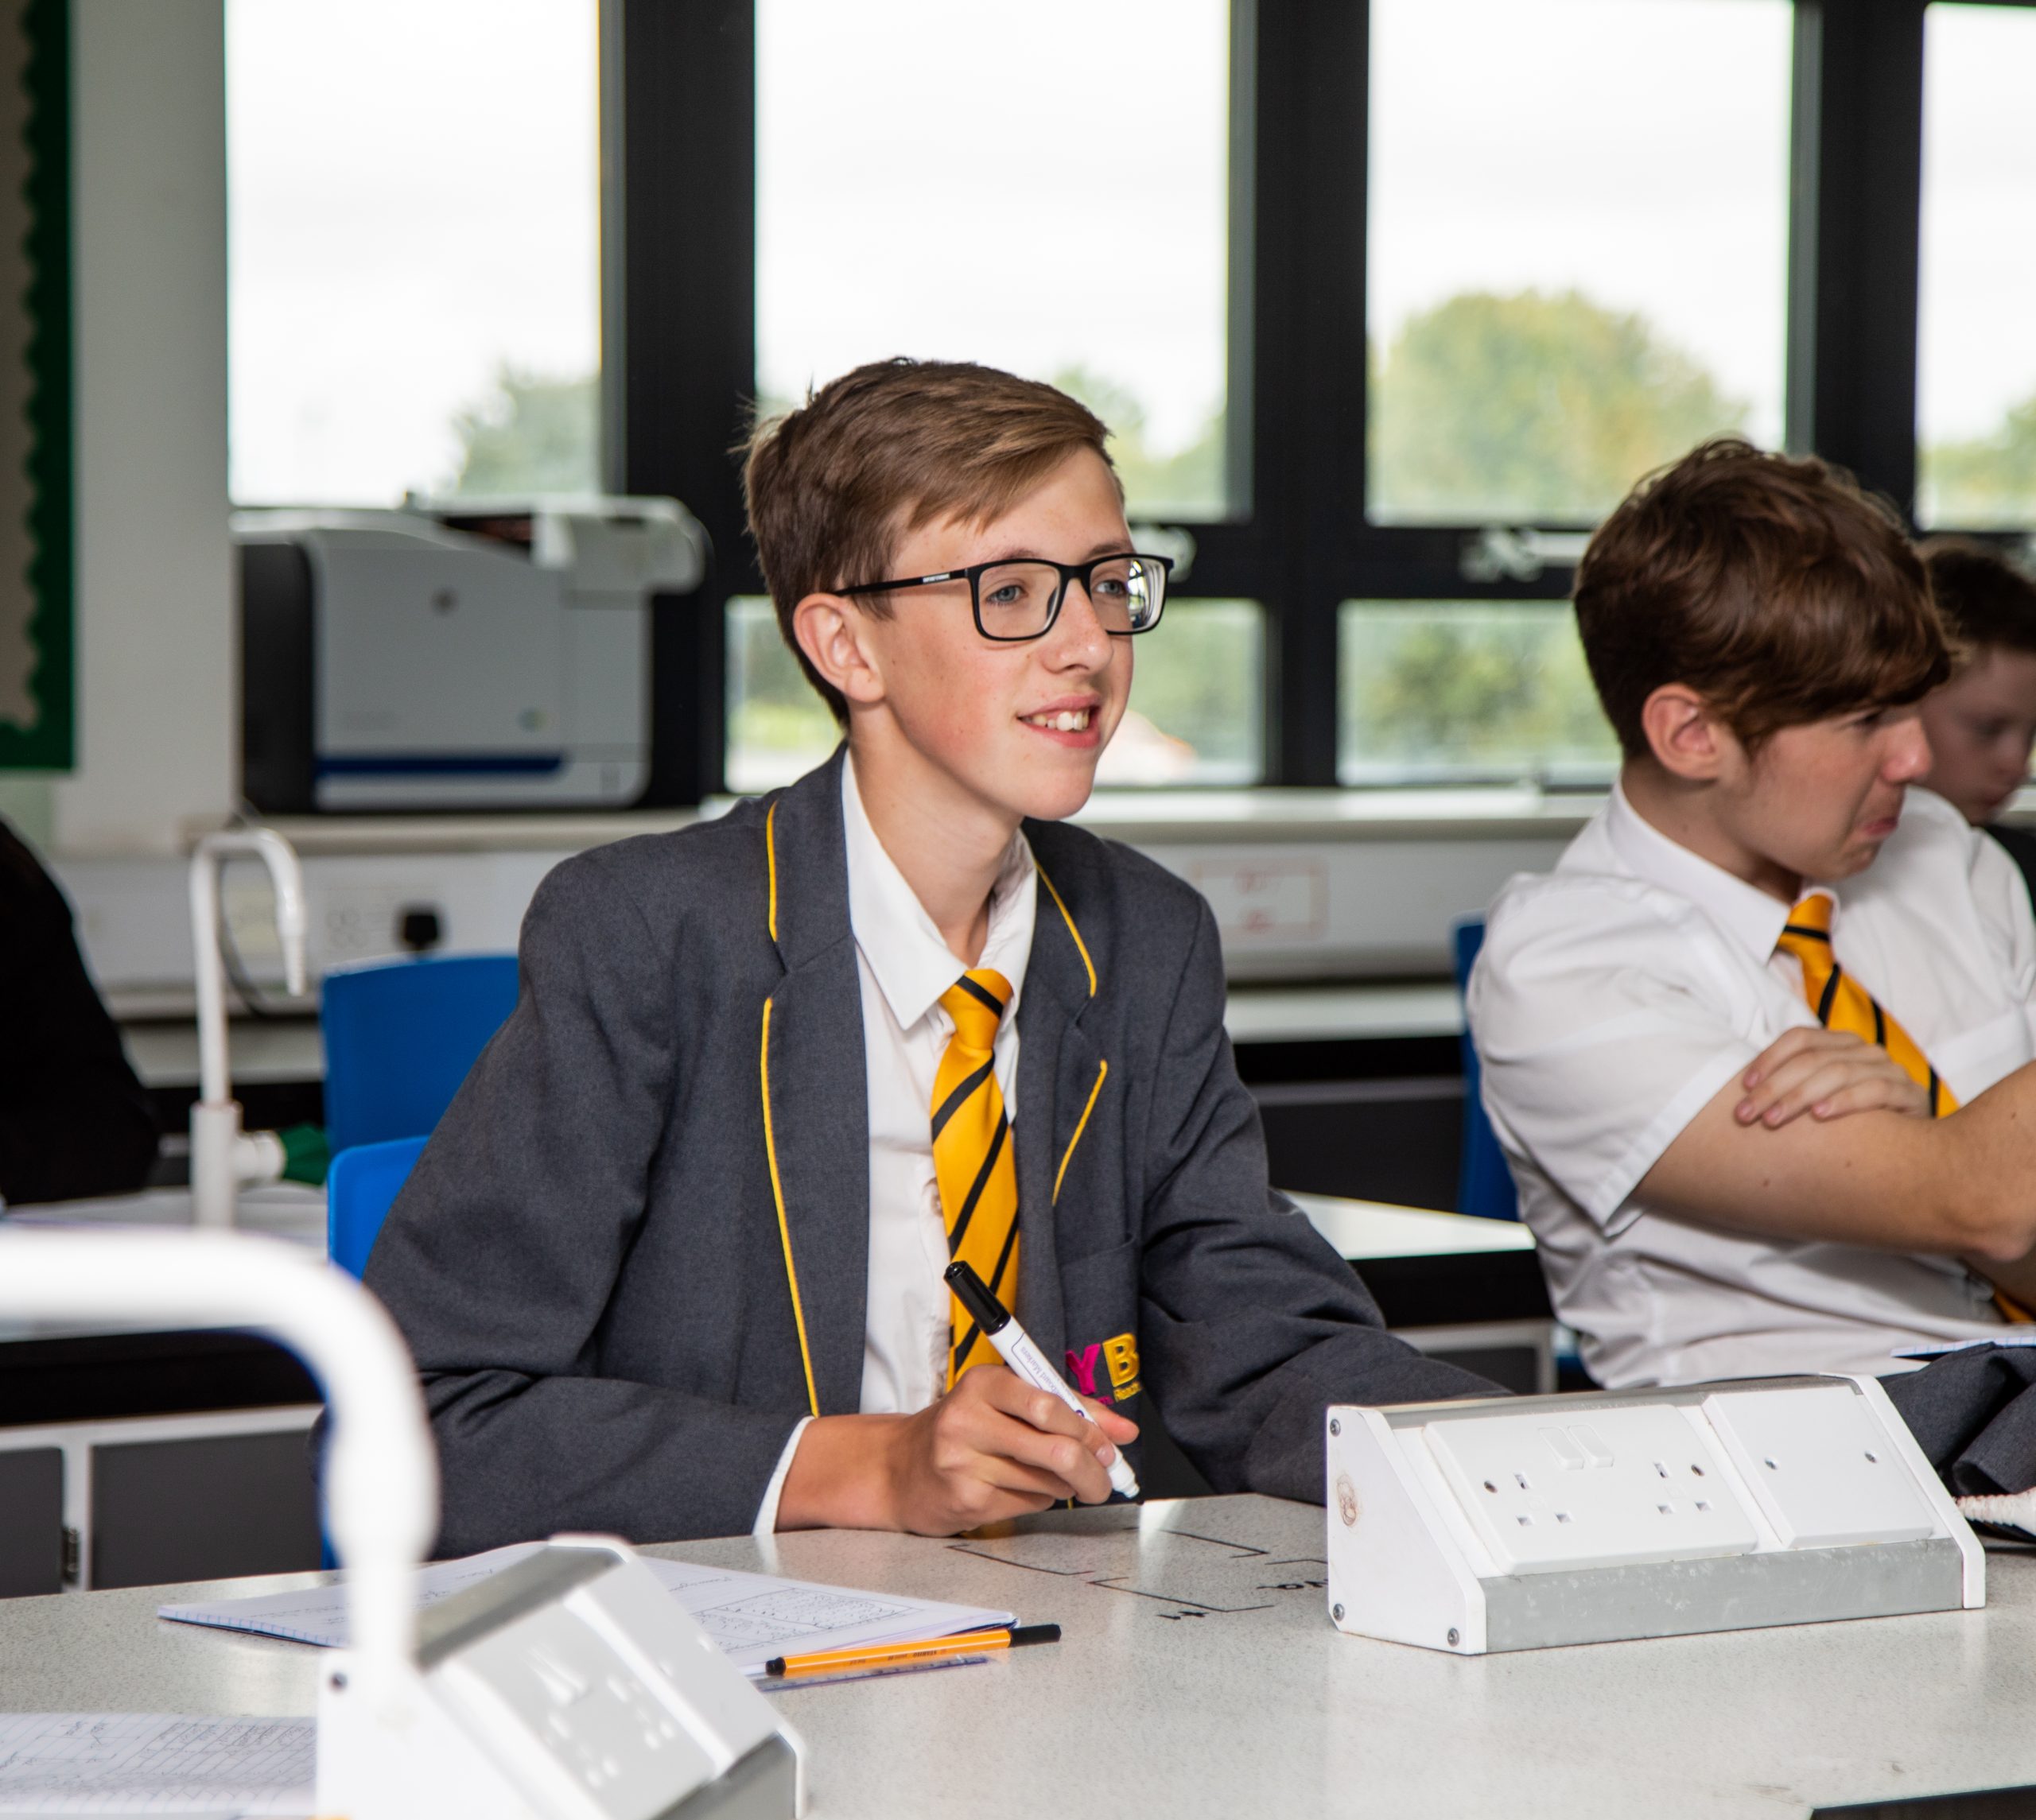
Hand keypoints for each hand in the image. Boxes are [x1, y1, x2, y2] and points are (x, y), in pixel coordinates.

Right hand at [776, 1366, 1138, 1535]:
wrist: (899, 1469)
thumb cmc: (963, 1429)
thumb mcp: (1008, 1403)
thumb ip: (1068, 1408)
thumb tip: (1124, 1429)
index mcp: (982, 1383)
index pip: (1048, 1404)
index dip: (1088, 1428)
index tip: (1110, 1443)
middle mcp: (967, 1419)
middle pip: (1057, 1449)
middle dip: (1094, 1469)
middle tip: (1105, 1477)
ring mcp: (963, 1462)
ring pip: (1047, 1481)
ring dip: (1065, 1486)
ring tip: (1052, 1477)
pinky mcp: (965, 1500)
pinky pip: (1029, 1504)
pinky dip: (1038, 1499)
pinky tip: (1018, 1488)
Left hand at [1735, 1027, 1928, 1128]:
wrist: (1913, 1147)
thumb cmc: (1855, 1121)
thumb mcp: (1821, 1098)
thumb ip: (1793, 1086)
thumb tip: (1744, 1090)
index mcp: (1842, 1043)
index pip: (1800, 1038)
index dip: (1769, 1058)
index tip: (1743, 1086)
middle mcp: (1866, 1051)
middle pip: (1813, 1059)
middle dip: (1774, 1087)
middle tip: (1746, 1113)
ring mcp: (1892, 1070)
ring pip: (1838, 1072)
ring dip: (1800, 1096)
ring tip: (1773, 1119)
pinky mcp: (1911, 1094)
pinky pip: (1876, 1090)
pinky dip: (1845, 1101)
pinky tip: (1821, 1116)